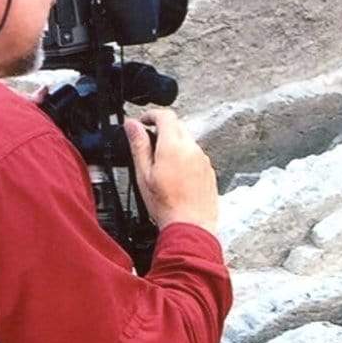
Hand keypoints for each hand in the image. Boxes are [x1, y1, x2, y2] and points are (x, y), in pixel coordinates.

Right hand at [123, 107, 219, 236]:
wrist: (190, 227)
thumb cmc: (167, 206)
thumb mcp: (143, 174)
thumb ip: (138, 145)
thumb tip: (132, 125)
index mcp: (173, 146)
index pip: (165, 115)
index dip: (151, 115)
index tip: (143, 122)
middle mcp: (192, 148)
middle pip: (178, 125)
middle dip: (163, 128)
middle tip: (149, 141)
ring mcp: (203, 159)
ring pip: (188, 141)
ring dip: (174, 144)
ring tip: (161, 164)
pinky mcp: (209, 170)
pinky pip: (196, 155)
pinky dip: (185, 157)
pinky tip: (176, 176)